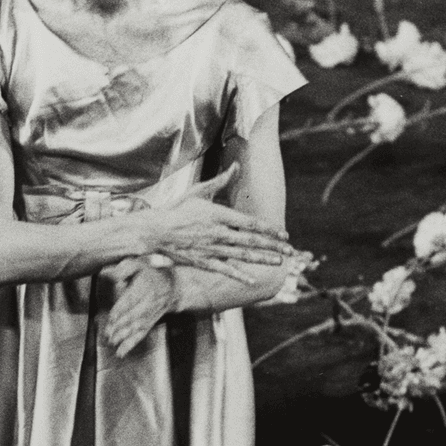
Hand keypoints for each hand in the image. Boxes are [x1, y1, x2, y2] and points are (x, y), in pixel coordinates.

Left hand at [103, 261, 176, 357]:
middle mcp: (149, 301)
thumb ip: (125, 268)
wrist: (173, 284)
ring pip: (137, 327)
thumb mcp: (139, 262)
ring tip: (113, 343)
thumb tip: (112, 276)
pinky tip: (121, 352)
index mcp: (145, 285)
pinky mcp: (150, 322)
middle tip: (108, 334)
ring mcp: (151, 313)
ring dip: (125, 336)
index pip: (131, 299)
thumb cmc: (152, 271)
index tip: (111, 317)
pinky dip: (131, 344)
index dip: (121, 309)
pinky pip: (141, 334)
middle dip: (121, 326)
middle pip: (134, 316)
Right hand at [143, 165, 294, 276]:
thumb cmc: (176, 209)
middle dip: (273, 246)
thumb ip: (220, 180)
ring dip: (262, 259)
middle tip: (290, 251)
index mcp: (219, 215)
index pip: (251, 224)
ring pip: (242, 256)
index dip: (269, 230)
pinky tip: (252, 280)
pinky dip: (238, 275)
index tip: (284, 234)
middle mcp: (218, 233)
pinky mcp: (204, 262)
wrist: (156, 231)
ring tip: (278, 262)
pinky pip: (225, 269)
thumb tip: (236, 166)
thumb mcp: (198, 192)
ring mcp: (212, 249)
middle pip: (251, 241)